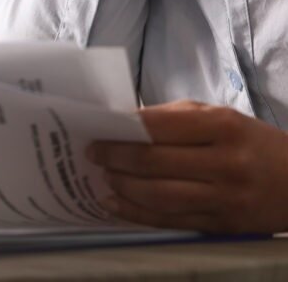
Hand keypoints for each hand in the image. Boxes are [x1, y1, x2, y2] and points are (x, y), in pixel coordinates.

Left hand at [87, 99, 287, 233]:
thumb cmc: (252, 142)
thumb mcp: (220, 117)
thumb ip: (174, 118)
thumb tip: (124, 123)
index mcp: (222, 126)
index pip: (160, 127)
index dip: (122, 131)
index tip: (97, 130)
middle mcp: (225, 163)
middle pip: (155, 163)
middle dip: (115, 158)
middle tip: (92, 154)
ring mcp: (225, 199)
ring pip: (159, 196)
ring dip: (123, 187)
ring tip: (103, 177)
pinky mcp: (222, 227)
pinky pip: (171, 221)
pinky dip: (137, 214)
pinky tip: (115, 204)